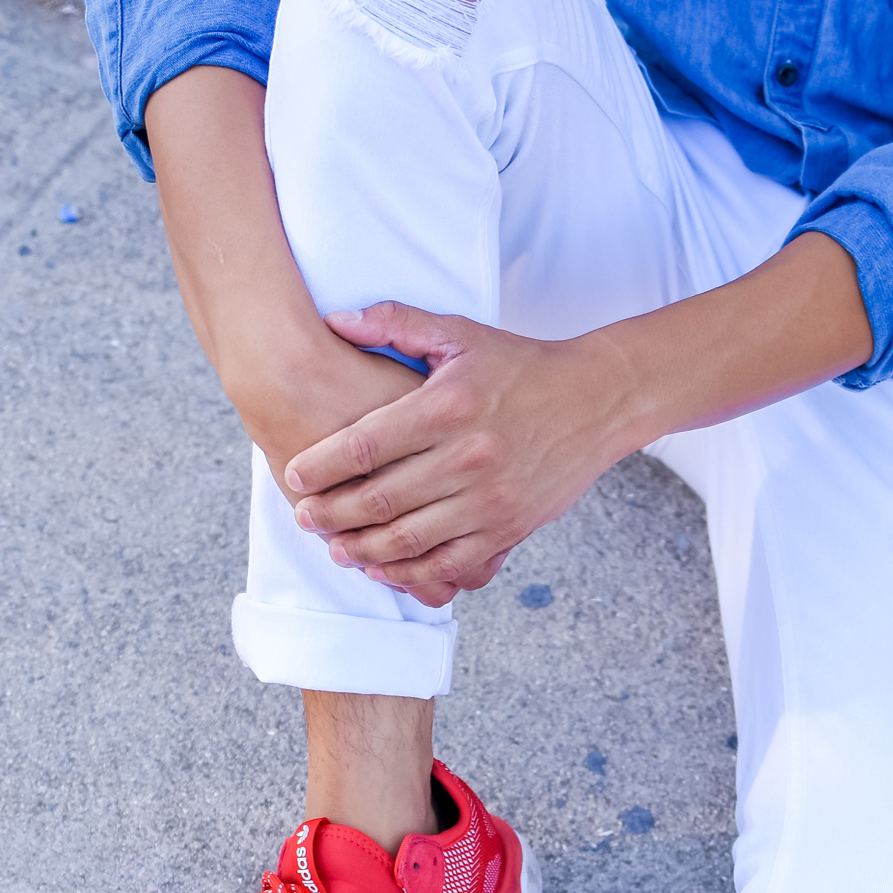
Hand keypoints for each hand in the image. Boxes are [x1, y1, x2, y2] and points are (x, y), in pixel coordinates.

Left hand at [282, 303, 639, 608]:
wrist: (597, 400)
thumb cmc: (522, 365)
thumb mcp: (461, 333)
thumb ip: (397, 323)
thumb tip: (334, 321)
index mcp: (448, 406)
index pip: (365, 444)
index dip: (321, 467)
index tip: (295, 477)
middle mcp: (468, 457)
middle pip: (378, 499)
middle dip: (330, 514)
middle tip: (304, 517)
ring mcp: (490, 499)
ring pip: (407, 539)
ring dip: (362, 549)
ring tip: (336, 547)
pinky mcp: (509, 528)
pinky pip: (448, 563)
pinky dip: (410, 571)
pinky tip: (384, 566)